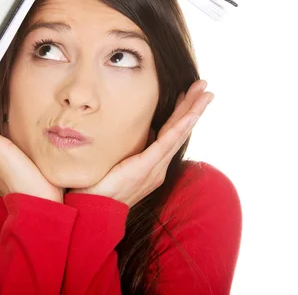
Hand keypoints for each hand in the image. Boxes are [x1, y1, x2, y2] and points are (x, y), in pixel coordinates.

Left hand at [68, 80, 212, 207]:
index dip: (181, 113)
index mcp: (152, 165)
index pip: (170, 133)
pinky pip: (166, 144)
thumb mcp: (116, 163)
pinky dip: (180, 127)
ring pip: (178, 133)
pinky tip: (190, 114)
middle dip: (193, 107)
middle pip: (179, 130)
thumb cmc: (99, 187)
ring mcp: (154, 168)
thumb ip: (130, 150)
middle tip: (204, 87)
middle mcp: (158, 167)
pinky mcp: (146, 168)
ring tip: (204, 93)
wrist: (92, 210)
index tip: (189, 93)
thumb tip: (138, 133)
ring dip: (192, 111)